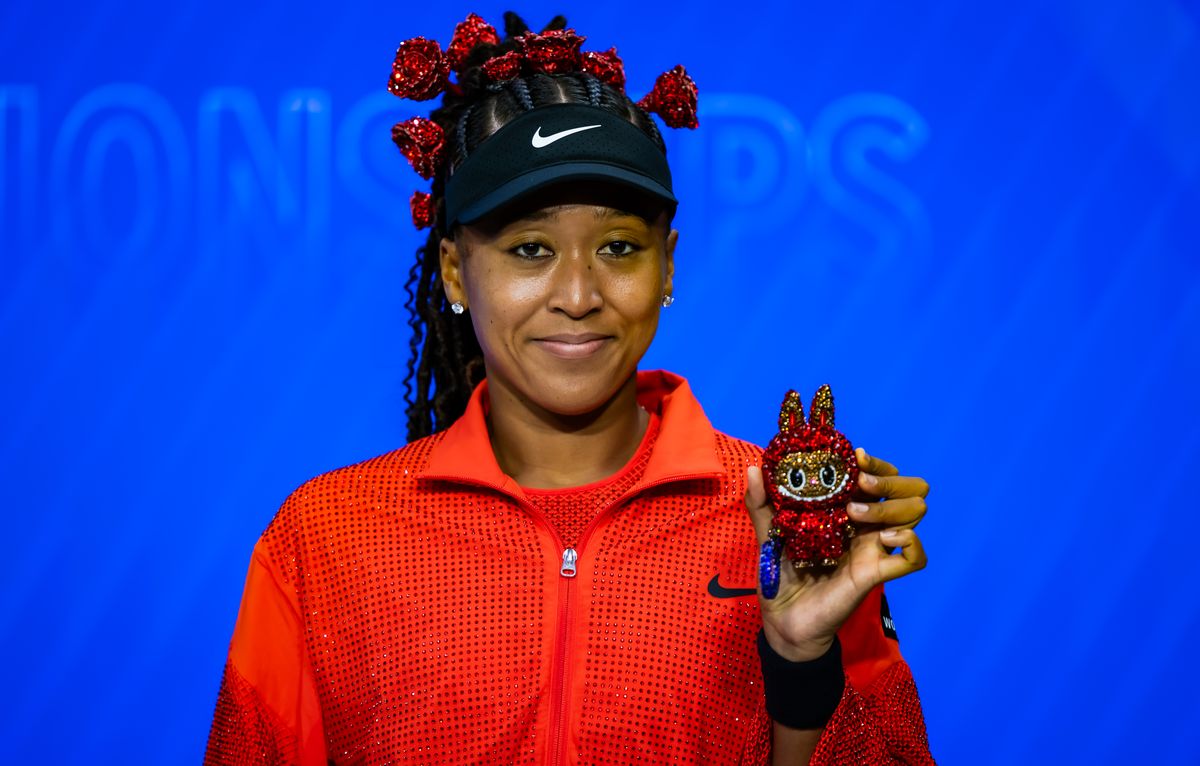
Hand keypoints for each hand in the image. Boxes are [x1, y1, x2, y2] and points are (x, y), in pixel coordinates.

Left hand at [745, 447, 927, 661]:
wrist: (782, 617)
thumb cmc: (780, 573)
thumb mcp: (768, 533)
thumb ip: (761, 502)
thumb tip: (754, 468)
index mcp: (844, 510)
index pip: (877, 476)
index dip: (874, 462)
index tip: (855, 456)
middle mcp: (865, 525)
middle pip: (906, 489)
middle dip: (889, 479)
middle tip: (861, 483)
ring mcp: (874, 548)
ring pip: (914, 514)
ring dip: (891, 508)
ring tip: (858, 515)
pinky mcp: (876, 574)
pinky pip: (914, 558)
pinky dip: (910, 544)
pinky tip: (884, 540)